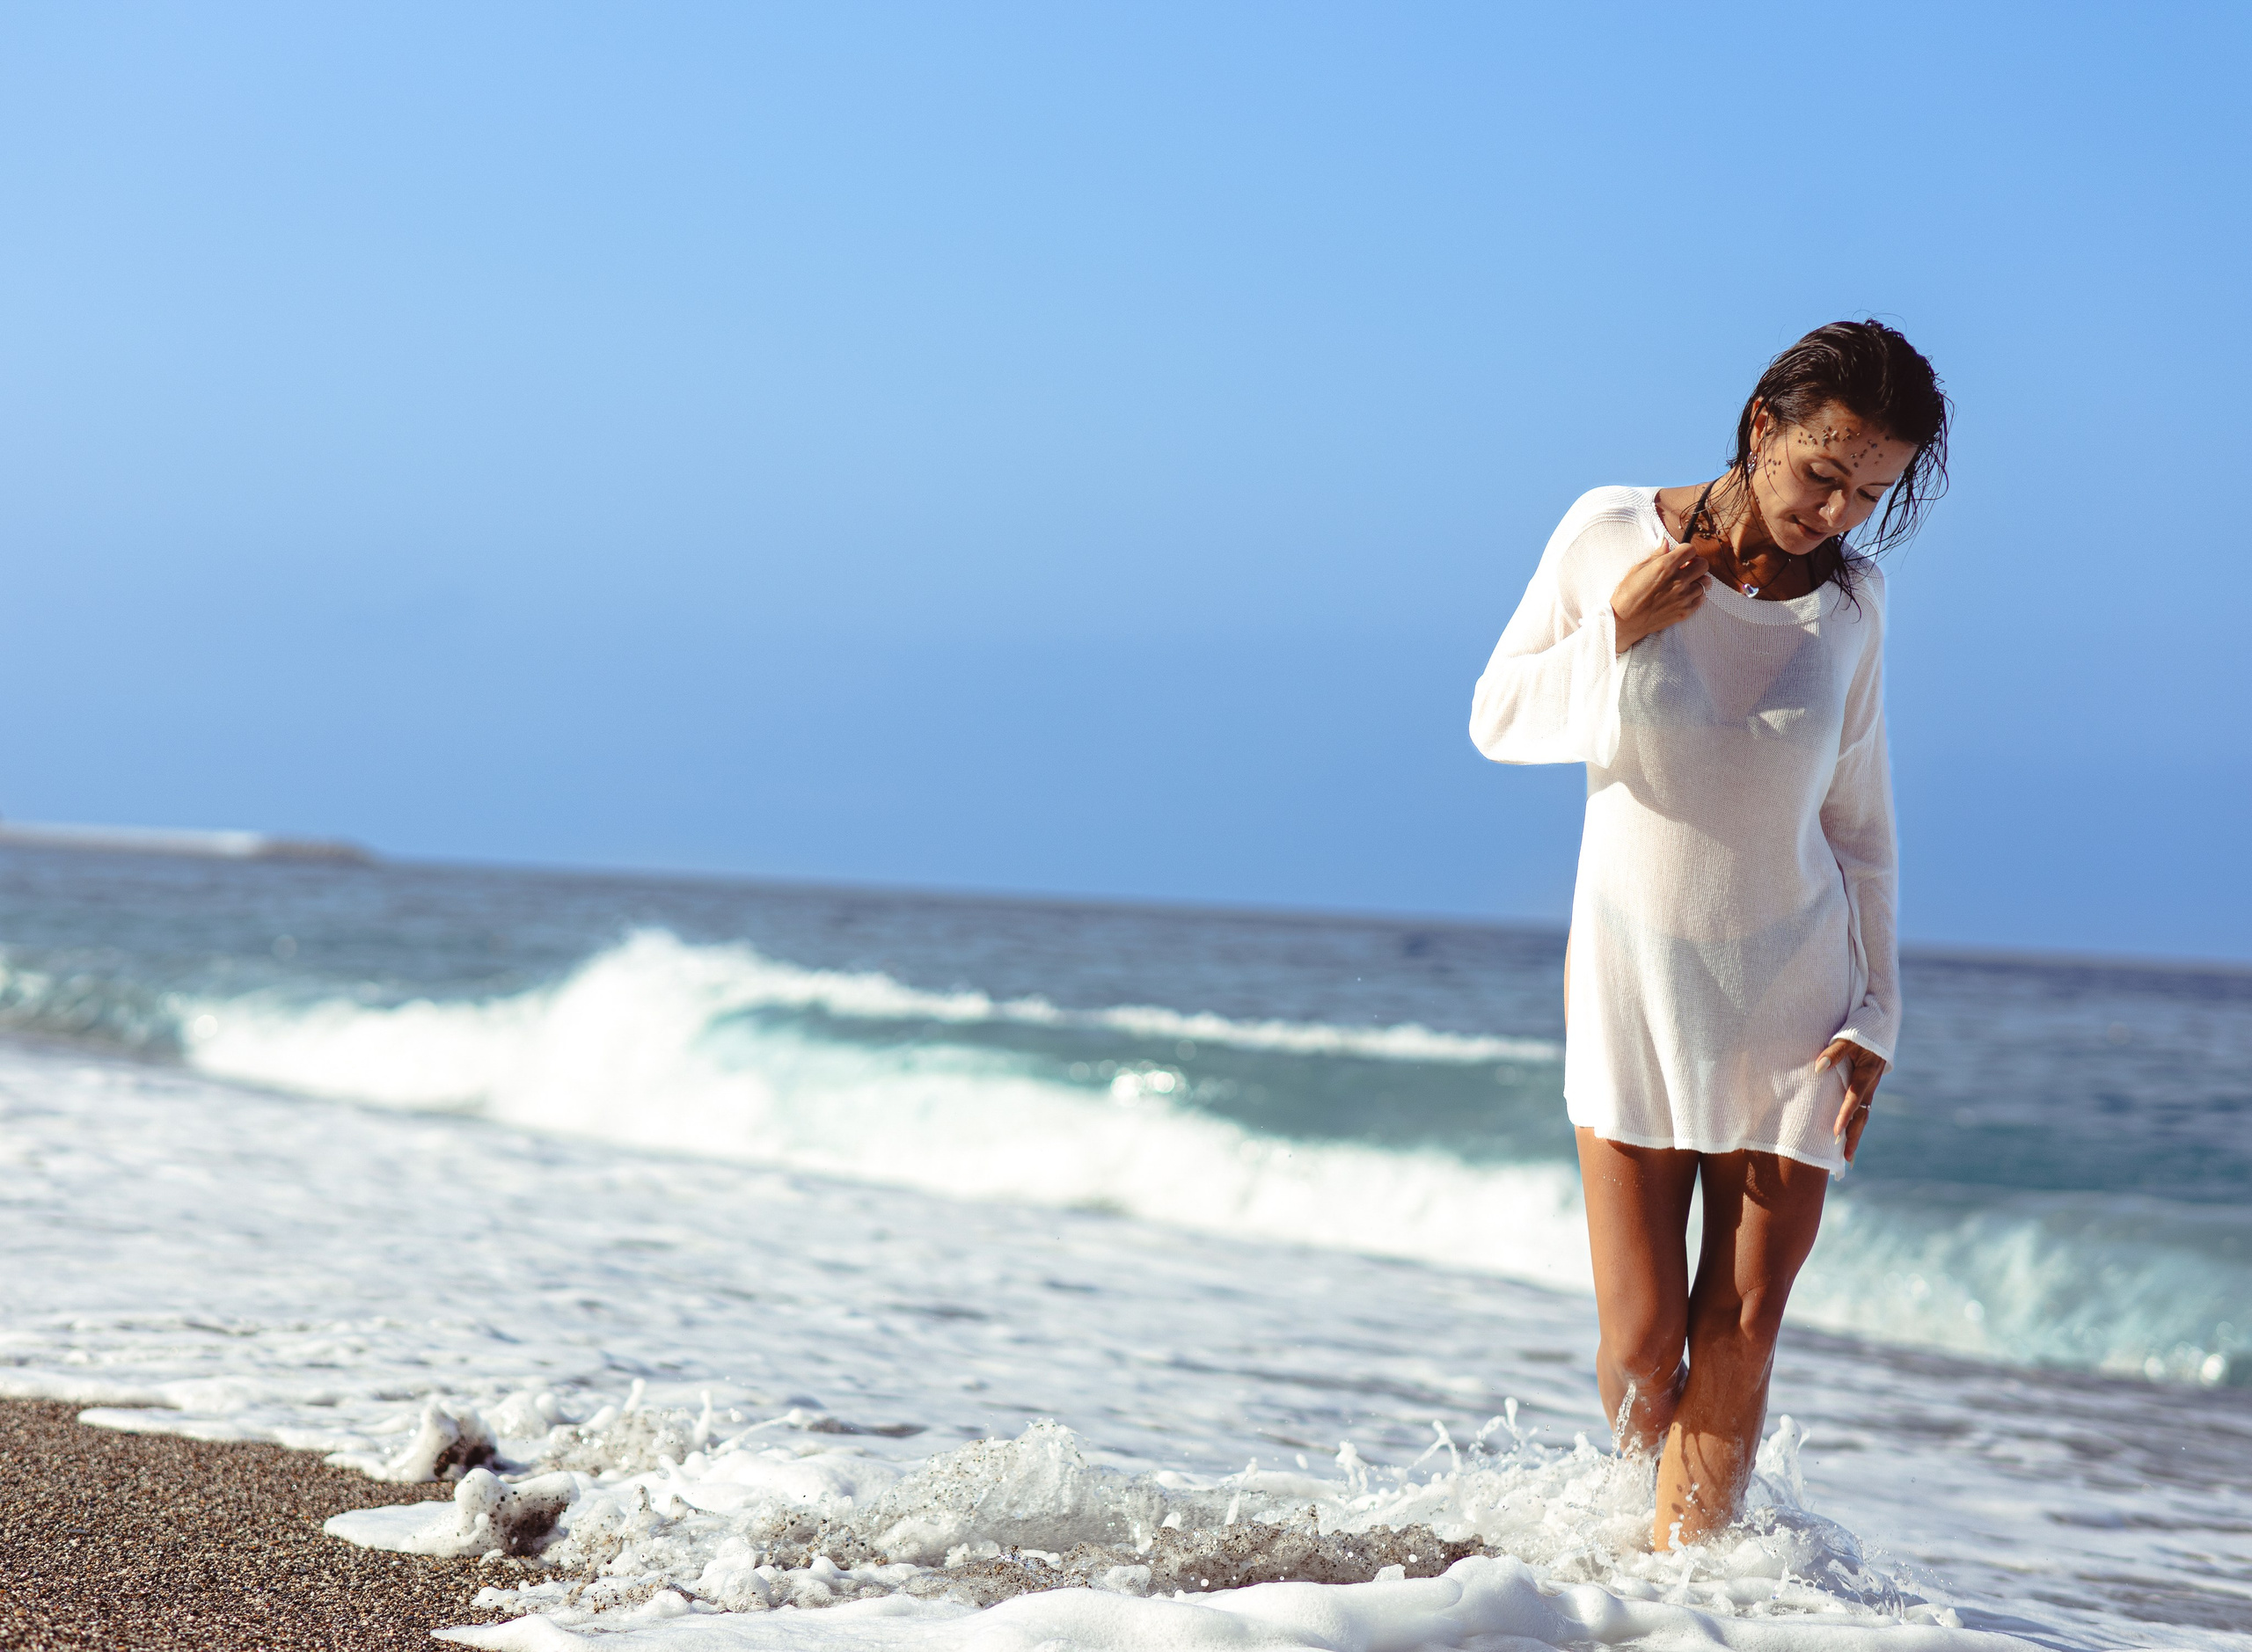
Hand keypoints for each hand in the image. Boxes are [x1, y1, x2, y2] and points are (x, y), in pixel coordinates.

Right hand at [1609, 542, 1707, 651]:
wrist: (1624, 621)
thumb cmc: (1627, 594)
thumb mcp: (1638, 569)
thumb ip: (1656, 555)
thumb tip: (1665, 543)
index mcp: (1665, 566)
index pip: (1690, 549)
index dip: (1685, 550)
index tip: (1680, 555)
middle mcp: (1678, 581)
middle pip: (1703, 564)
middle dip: (1696, 563)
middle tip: (1687, 567)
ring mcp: (1683, 597)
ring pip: (1705, 582)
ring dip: (1698, 579)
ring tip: (1687, 582)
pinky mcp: (1685, 611)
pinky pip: (1702, 598)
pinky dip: (1697, 594)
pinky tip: (1686, 594)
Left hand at [1820, 1039, 1887, 1162]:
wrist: (1883, 1021)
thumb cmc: (1862, 1028)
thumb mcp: (1848, 1036)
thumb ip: (1833, 1052)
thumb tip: (1818, 1068)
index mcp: (1866, 1073)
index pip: (1853, 1098)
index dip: (1844, 1115)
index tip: (1835, 1133)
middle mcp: (1871, 1084)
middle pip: (1862, 1115)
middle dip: (1853, 1137)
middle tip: (1846, 1159)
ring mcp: (1872, 1086)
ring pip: (1864, 1115)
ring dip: (1856, 1133)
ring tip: (1847, 1156)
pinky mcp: (1869, 1085)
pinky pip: (1862, 1108)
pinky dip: (1857, 1122)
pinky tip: (1849, 1134)